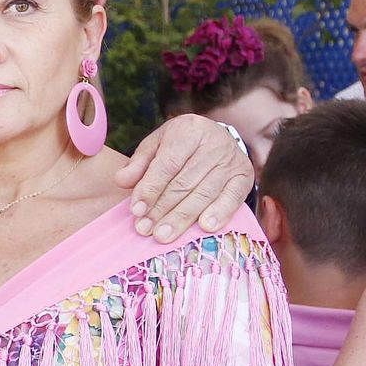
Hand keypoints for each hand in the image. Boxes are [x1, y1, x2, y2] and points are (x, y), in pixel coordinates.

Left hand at [116, 114, 252, 241]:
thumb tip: (121, 181)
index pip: (168, 164)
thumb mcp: (156, 146)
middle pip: (184, 182)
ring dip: (182, 218)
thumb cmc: (180, 146)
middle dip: (162, 209)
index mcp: (189, 130)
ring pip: (204, 193)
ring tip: (162, 236)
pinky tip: (205, 227)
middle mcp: (214, 143)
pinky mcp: (244, 176)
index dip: (151, 188)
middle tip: (145, 229)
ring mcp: (232, 160)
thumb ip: (138, 164)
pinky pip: (232, 197)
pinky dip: (220, 213)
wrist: (216, 138)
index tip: (136, 210)